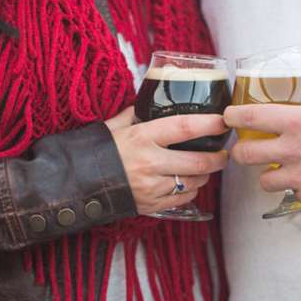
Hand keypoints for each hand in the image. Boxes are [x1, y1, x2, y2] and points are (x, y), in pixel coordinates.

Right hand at [105, 107, 229, 214]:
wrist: (76, 183)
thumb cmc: (98, 151)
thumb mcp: (116, 126)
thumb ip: (137, 112)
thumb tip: (153, 96)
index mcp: (143, 137)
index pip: (185, 127)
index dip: (209, 124)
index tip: (223, 120)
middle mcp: (150, 163)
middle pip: (198, 161)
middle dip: (218, 158)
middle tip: (224, 152)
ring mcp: (152, 187)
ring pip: (194, 181)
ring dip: (205, 174)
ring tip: (206, 166)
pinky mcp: (151, 204)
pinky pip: (183, 198)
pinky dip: (191, 189)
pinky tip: (188, 181)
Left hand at [224, 79, 300, 209]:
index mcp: (297, 121)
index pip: (249, 117)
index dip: (232, 117)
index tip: (228, 117)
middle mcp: (292, 149)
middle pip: (244, 154)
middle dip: (241, 152)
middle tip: (247, 150)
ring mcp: (300, 176)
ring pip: (263, 181)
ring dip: (267, 175)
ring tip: (279, 170)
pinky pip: (292, 194)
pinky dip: (296, 189)